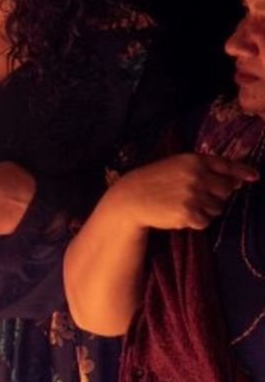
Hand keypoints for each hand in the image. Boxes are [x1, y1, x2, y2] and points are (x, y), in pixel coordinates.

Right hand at [105, 153, 257, 231]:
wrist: (129, 199)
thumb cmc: (152, 181)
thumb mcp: (176, 166)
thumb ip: (204, 170)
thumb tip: (236, 182)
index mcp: (193, 160)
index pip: (225, 165)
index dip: (242, 171)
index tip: (254, 177)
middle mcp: (196, 176)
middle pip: (225, 190)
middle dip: (216, 196)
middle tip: (196, 197)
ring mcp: (193, 195)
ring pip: (217, 207)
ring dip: (206, 210)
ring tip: (184, 206)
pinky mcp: (188, 213)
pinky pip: (206, 221)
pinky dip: (196, 221)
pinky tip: (180, 216)